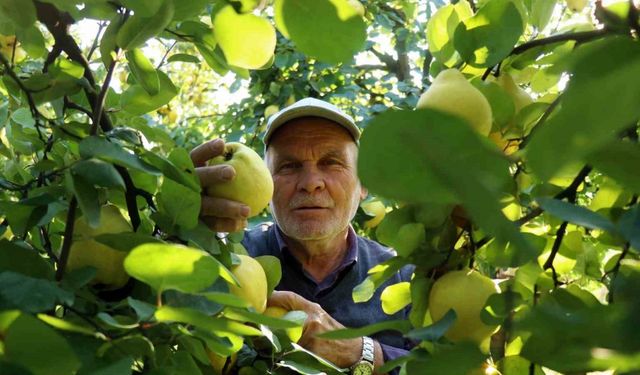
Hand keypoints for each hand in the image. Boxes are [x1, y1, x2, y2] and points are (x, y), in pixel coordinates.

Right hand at [190, 139, 249, 231]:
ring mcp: (187, 206)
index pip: (195, 156)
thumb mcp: (212, 174)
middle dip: (212, 174)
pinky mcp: (195, 223)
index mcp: (188, 171)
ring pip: (205, 206)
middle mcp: (185, 187)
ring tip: (247, 210)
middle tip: (232, 172)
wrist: (190, 213)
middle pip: (197, 179)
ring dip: (226, 208)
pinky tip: (242, 224)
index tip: (222, 143)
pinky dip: (227, 225)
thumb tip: (257, 163)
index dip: (206, 150)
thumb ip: (226, 167)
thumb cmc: (211, 187)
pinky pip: (211, 224)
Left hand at [268, 291, 383, 370]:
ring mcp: (311, 335)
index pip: (290, 297)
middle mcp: (312, 318)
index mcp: (313, 308)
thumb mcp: (320, 317)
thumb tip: (277, 312)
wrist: (354, 351)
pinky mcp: (311, 350)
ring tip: (263, 341)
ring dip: (274, 339)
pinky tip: (279, 353)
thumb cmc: (334, 334)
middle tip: (256, 323)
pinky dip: (285, 352)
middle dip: (268, 321)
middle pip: (281, 318)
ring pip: (284, 336)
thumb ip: (302, 313)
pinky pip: (292, 351)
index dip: (273, 296)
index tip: (260, 299)